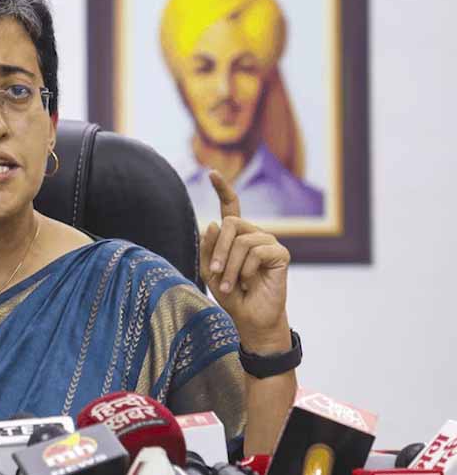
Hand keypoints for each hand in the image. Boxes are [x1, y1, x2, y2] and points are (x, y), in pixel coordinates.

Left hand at [199, 170, 291, 353]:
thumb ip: (209, 248)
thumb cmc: (230, 294)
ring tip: (229, 284)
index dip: (222, 188)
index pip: (231, 207)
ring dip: (230, 266)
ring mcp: (269, 242)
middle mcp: (254, 234)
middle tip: (215, 273)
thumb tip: (215, 223)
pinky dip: (247, 270)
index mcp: (236, 236)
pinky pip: (258, 252)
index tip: (211, 172)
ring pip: (242, 241)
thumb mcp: (210, 271)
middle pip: (231, 224)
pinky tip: (249, 281)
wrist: (250, 318)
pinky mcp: (281, 254)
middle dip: (219, 250)